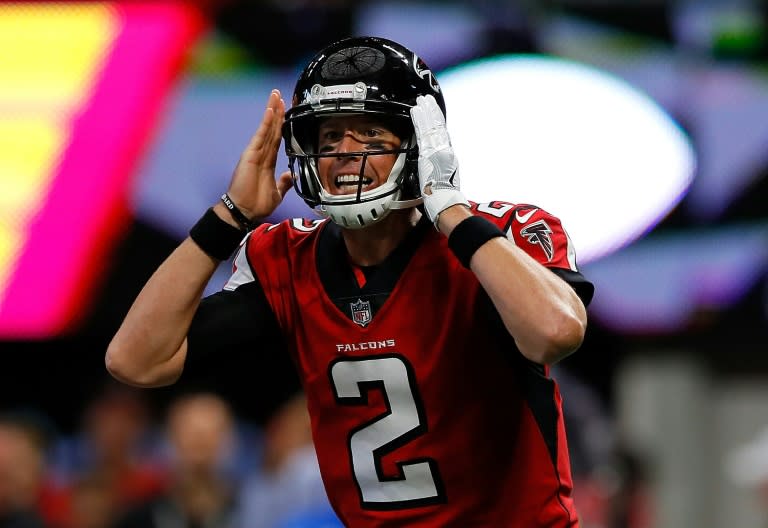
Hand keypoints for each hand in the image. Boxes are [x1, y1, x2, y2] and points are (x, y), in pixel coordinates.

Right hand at [222, 89, 292, 220]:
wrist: (244, 212)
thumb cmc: (256, 203)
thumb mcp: (277, 192)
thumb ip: (284, 182)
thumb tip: (292, 174)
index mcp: (267, 160)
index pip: (276, 138)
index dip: (282, 124)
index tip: (286, 110)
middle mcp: (261, 153)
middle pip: (271, 128)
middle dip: (276, 111)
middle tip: (280, 94)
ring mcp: (255, 153)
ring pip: (266, 128)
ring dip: (272, 111)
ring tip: (275, 96)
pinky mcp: (250, 155)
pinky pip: (260, 136)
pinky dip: (266, 123)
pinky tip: (270, 111)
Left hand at [410, 94, 468, 223]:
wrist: (444, 200)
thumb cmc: (442, 195)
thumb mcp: (442, 178)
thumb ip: (437, 167)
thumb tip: (432, 166)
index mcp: (447, 155)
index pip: (441, 133)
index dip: (437, 121)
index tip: (433, 112)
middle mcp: (444, 149)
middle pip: (437, 125)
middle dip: (431, 111)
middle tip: (426, 100)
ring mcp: (437, 149)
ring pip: (431, 125)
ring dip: (425, 112)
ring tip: (420, 101)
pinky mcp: (428, 151)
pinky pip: (423, 131)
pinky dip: (420, 120)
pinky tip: (416, 110)